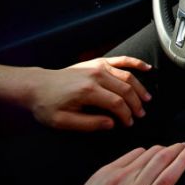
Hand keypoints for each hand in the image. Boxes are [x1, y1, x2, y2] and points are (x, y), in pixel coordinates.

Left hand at [26, 56, 152, 130]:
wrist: (37, 85)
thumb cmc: (48, 105)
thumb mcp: (63, 122)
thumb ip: (89, 123)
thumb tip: (111, 123)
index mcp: (88, 91)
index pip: (117, 103)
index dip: (126, 115)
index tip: (129, 123)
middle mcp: (96, 76)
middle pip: (125, 89)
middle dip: (136, 104)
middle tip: (140, 115)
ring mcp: (98, 66)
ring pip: (127, 76)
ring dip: (140, 88)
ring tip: (146, 100)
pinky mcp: (98, 62)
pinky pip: (121, 60)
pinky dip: (136, 63)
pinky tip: (147, 68)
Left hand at [73, 142, 184, 184]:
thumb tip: (168, 184)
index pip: (170, 175)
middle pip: (161, 159)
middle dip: (176, 149)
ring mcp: (117, 177)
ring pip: (147, 153)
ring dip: (162, 149)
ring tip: (169, 150)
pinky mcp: (105, 171)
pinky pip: (131, 154)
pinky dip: (144, 152)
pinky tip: (147, 154)